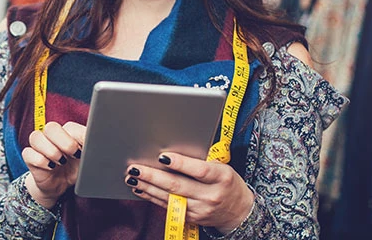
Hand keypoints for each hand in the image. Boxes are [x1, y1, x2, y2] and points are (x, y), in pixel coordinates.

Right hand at [22, 121, 85, 208]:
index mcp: (68, 132)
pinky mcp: (30, 157)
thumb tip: (99, 144)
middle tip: (74, 155)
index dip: (78, 137)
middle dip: (64, 142)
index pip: (70, 127)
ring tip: (61, 162)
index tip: (86, 150)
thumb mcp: (88, 159)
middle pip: (51, 127)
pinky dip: (40, 160)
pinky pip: (28, 153)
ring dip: (51, 151)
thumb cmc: (76, 168)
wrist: (62, 186)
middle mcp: (52, 136)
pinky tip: (50, 168)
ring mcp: (39, 146)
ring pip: (36, 136)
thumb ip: (92, 148)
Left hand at [124, 152, 253, 233]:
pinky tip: (141, 189)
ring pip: (169, 197)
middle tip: (135, 168)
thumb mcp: (222, 167)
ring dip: (147, 187)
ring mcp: (200, 209)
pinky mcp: (192, 218)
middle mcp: (210, 195)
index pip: (199, 170)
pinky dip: (152, 197)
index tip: (162, 156)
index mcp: (222, 177)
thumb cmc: (227, 183)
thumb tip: (170, 153)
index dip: (180, 163)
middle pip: (178, 185)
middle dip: (153, 176)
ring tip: (132, 178)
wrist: (239, 212)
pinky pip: (168, 206)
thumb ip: (201, 161)